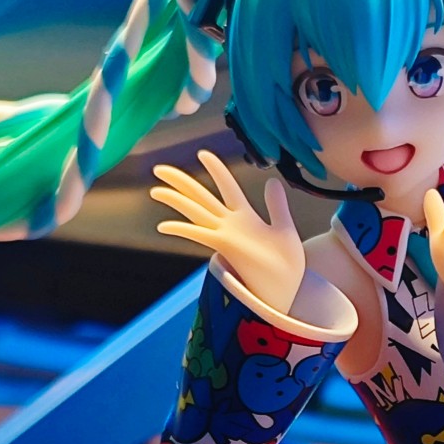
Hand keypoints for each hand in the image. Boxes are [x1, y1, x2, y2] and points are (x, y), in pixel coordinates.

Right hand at [152, 152, 305, 314]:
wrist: (288, 290)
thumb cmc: (286, 264)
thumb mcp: (284, 228)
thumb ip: (276, 205)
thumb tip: (271, 180)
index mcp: (245, 218)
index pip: (226, 187)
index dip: (216, 169)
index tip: (202, 153)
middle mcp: (230, 226)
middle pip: (201, 197)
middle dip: (181, 182)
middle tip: (159, 168)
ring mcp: (226, 236)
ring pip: (195, 212)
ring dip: (175, 200)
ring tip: (154, 190)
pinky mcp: (226, 247)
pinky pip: (199, 235)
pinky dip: (182, 230)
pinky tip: (163, 226)